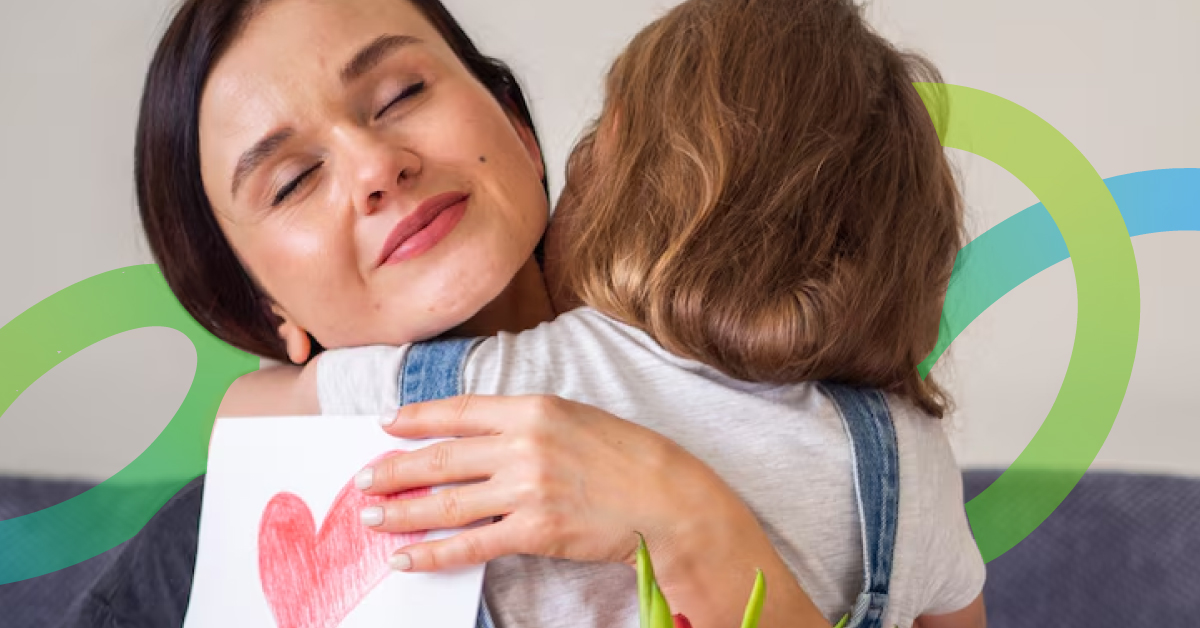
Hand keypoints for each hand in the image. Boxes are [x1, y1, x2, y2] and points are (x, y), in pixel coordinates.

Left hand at [354, 394, 750, 572]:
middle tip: (363, 480)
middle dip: (395, 470)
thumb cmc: (629, 457)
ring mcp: (527, 489)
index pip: (459, 411)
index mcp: (534, 408)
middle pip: (441, 458)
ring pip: (447, 502)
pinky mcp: (535, 531)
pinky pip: (471, 545)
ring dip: (402, 511)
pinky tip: (409, 557)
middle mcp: (524, 444)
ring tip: (371, 518)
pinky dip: (435, 553)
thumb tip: (480, 438)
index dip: (417, 419)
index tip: (387, 425)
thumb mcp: (576, 419)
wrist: (669, 499)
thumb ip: (527, 423)